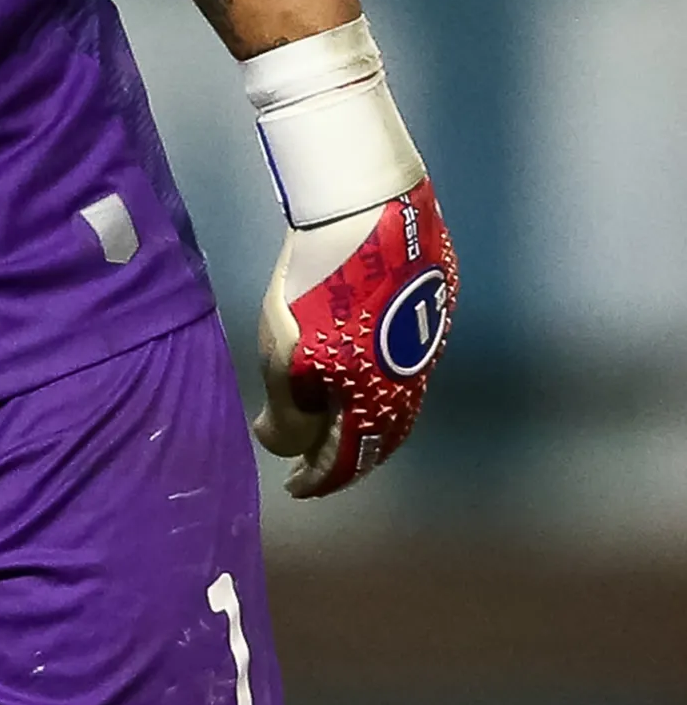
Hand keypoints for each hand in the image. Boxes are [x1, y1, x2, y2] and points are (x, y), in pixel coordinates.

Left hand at [254, 176, 457, 496]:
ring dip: (358, 424)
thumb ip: (286, 412)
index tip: (294, 488)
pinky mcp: (425, 316)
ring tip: (327, 427)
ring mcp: (423, 350)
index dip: (318, 477)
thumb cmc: (319, 291)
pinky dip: (370, 390)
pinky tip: (352, 379)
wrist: (368, 216)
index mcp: (375, 405)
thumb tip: (280, 444)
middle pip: (375, 439)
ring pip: (389, 405)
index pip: (347, 459)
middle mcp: (408, 388)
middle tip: (310, 464)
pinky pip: (396, 373)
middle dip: (341, 456)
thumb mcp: (286, 357)